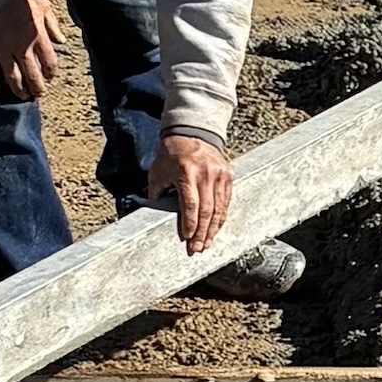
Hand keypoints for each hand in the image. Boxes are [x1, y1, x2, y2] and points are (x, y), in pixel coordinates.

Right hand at [0, 0, 60, 98]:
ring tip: (23, 96)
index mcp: (38, 36)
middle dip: (37, 87)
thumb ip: (53, 24)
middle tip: (39, 94)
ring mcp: (2, 50)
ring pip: (12, 76)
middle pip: (32, 74)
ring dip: (19, 89)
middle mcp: (21, 47)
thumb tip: (61, 41)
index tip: (50, 78)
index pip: (49, 63)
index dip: (50, 74)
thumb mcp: (42, 4)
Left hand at [155, 133, 234, 252]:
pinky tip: (216, 228)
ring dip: (213, 229)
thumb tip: (153, 215)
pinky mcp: (228, 175)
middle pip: (207, 210)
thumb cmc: (171, 154)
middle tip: (198, 248)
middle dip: (202, 233)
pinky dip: (221, 217)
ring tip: (207, 244)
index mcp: (186, 172)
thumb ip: (157, 194)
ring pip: (219, 208)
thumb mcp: (157, 172)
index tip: (187, 239)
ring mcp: (219, 174)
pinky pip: (226, 201)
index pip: (190, 205)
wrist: (191, 133)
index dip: (189, 224)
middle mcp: (205, 173)